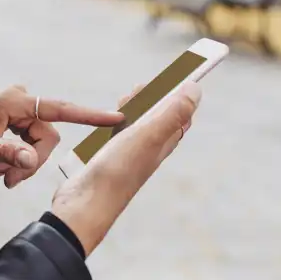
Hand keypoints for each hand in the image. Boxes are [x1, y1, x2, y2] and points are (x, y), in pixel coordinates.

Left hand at [0, 85, 123, 186]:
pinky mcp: (10, 124)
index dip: (88, 116)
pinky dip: (16, 161)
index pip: (58, 109)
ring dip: (21, 165)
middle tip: (8, 182)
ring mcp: (15, 113)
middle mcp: (18, 102)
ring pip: (37, 145)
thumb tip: (32, 161)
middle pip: (46, 137)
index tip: (115, 118)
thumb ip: (7, 153)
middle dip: (31, 163)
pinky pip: (26, 146)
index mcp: (13, 100)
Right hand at [51, 82, 201, 256]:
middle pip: (159, 115)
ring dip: (134, 109)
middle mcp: (150, 148)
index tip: (172, 75)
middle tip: (140, 89)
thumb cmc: (117, 172)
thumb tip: (195, 89)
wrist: (86, 204)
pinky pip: (118, 134)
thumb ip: (171, 113)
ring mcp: (129, 153)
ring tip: (124, 101)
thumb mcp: (147, 136)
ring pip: (137, 124)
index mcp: (164, 142)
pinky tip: (107, 123)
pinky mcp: (109, 157)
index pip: (181, 112)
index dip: (178, 92)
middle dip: (153, 97)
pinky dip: (115, 123)